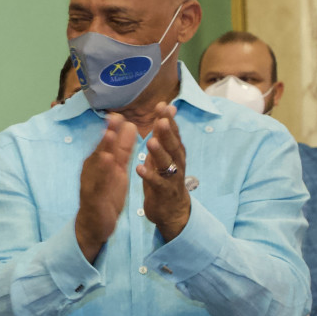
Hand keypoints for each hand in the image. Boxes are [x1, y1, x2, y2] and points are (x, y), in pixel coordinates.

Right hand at [76, 113, 135, 262]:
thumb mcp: (117, 169)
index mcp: (99, 162)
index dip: (113, 128)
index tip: (120, 112)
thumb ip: (123, 150)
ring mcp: (92, 182)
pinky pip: (100, 182)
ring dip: (104, 148)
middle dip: (108, 133)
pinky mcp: (94, 196)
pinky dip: (103, 171)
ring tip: (110, 134)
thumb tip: (129, 126)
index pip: (108, 143)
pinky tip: (108, 161)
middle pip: (102, 149)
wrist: (94, 224)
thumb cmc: (106, 194)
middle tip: (115, 116)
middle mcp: (93, 170)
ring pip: (98, 163)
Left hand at [137, 104, 191, 240]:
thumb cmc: (165, 178)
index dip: (168, 120)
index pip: (173, 133)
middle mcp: (177, 163)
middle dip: (167, 133)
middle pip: (173, 145)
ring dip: (159, 152)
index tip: (163, 105)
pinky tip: (140, 168)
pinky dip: (149, 175)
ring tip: (151, 141)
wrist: (172, 210)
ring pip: (167, 163)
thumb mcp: (164, 156)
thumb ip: (164, 137)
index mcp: (175, 153)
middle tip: (161, 120)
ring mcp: (172, 178)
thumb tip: (165, 114)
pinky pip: (157, 183)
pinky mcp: (164, 192)